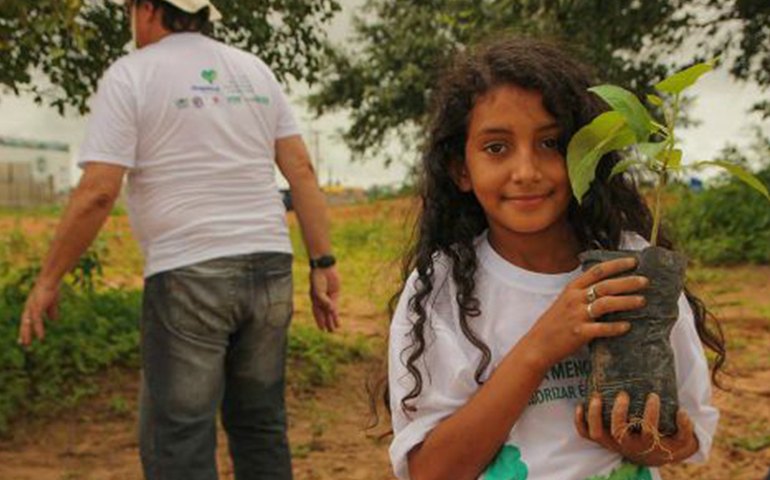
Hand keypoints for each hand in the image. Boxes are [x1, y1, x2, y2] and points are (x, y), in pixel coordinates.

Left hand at [18, 281, 60, 345]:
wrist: (51, 280)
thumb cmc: (51, 289)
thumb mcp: (52, 302)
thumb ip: (52, 311)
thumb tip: (53, 320)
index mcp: (31, 306)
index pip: (26, 320)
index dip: (25, 329)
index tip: (23, 338)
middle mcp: (29, 308)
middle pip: (24, 323)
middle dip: (23, 333)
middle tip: (23, 344)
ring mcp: (32, 308)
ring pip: (27, 324)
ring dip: (27, 334)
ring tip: (27, 344)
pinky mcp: (37, 308)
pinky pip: (36, 322)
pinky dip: (38, 330)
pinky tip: (41, 338)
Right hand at [309, 265, 339, 331]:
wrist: (324, 268)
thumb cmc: (317, 278)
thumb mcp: (318, 291)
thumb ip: (324, 301)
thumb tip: (332, 310)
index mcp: (314, 299)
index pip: (317, 313)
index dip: (319, 321)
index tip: (322, 329)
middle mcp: (321, 300)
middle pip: (324, 314)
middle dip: (327, 322)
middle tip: (330, 332)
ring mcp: (328, 297)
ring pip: (330, 311)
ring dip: (332, 320)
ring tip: (335, 328)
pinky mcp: (335, 294)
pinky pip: (335, 305)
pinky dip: (336, 312)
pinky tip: (337, 319)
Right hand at [523, 257, 647, 369]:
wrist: (538, 345)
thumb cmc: (553, 324)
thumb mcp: (564, 302)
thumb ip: (582, 294)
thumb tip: (608, 289)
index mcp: (571, 288)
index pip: (597, 271)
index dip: (617, 265)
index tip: (634, 262)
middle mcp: (574, 299)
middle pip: (606, 285)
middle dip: (628, 282)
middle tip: (645, 281)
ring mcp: (576, 316)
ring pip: (606, 304)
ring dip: (626, 301)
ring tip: (642, 301)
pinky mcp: (579, 333)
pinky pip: (602, 328)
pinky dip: (616, 327)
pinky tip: (627, 326)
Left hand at [575, 392, 698, 465]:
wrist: (653, 454)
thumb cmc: (669, 442)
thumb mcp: (684, 439)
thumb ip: (686, 428)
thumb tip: (682, 412)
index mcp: (647, 445)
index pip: (648, 430)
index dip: (651, 413)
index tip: (653, 396)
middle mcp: (627, 446)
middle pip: (618, 432)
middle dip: (619, 412)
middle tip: (623, 394)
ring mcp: (612, 443)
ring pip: (598, 433)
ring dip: (595, 415)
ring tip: (597, 396)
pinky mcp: (602, 439)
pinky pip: (586, 434)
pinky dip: (580, 422)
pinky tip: (581, 405)